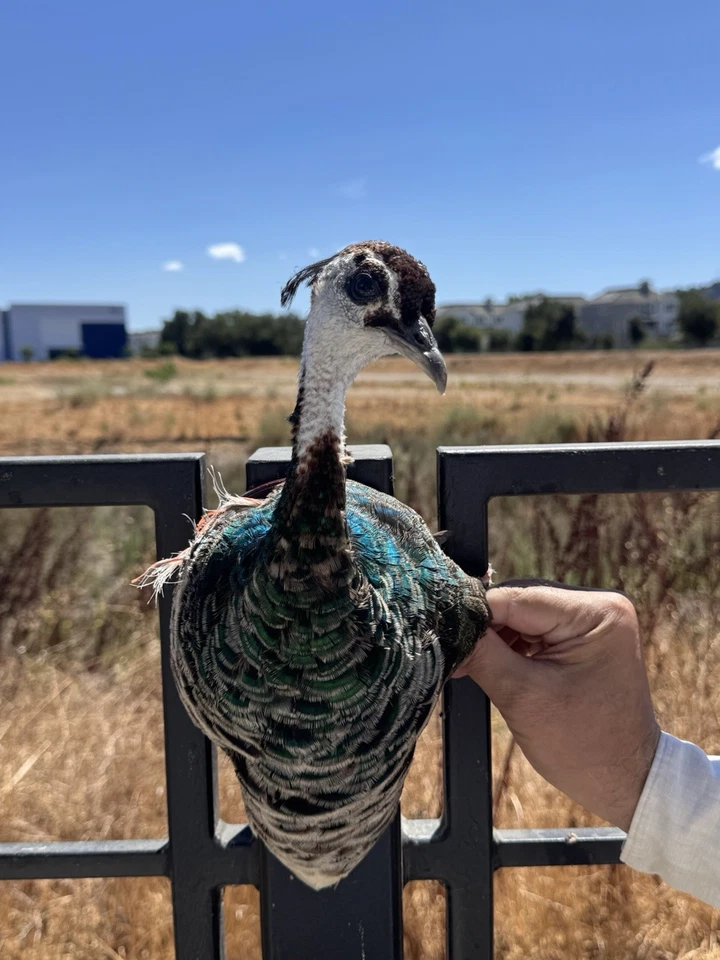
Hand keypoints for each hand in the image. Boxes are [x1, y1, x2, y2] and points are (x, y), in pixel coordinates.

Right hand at [456, 580, 660, 830]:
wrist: (627, 782)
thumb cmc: (584, 747)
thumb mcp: (523, 697)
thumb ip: (482, 653)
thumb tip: (447, 624)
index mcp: (596, 613)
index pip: (515, 598)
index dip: (475, 616)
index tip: (444, 637)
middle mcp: (600, 606)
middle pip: (518, 602)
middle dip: (485, 629)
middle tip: (456, 659)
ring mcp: (594, 621)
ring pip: (522, 615)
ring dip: (496, 640)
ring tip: (472, 667)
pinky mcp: (584, 636)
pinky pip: (536, 629)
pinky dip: (512, 647)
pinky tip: (495, 667)